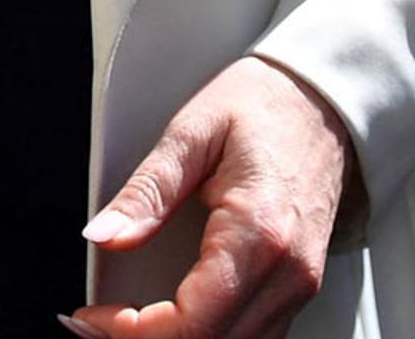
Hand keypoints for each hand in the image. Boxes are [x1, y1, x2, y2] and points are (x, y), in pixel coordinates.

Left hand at [69, 56, 350, 338]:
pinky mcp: (298, 285)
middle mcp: (287, 272)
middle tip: (100, 321)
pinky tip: (172, 317)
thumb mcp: (191, 132)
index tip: (93, 316)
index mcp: (258, 234)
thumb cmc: (266, 106)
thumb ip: (146, 192)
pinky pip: (253, 334)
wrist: (321, 98)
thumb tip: (103, 235)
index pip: (192, 323)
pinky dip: (209, 335)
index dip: (131, 332)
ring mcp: (299, 284)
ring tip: (128, 322)